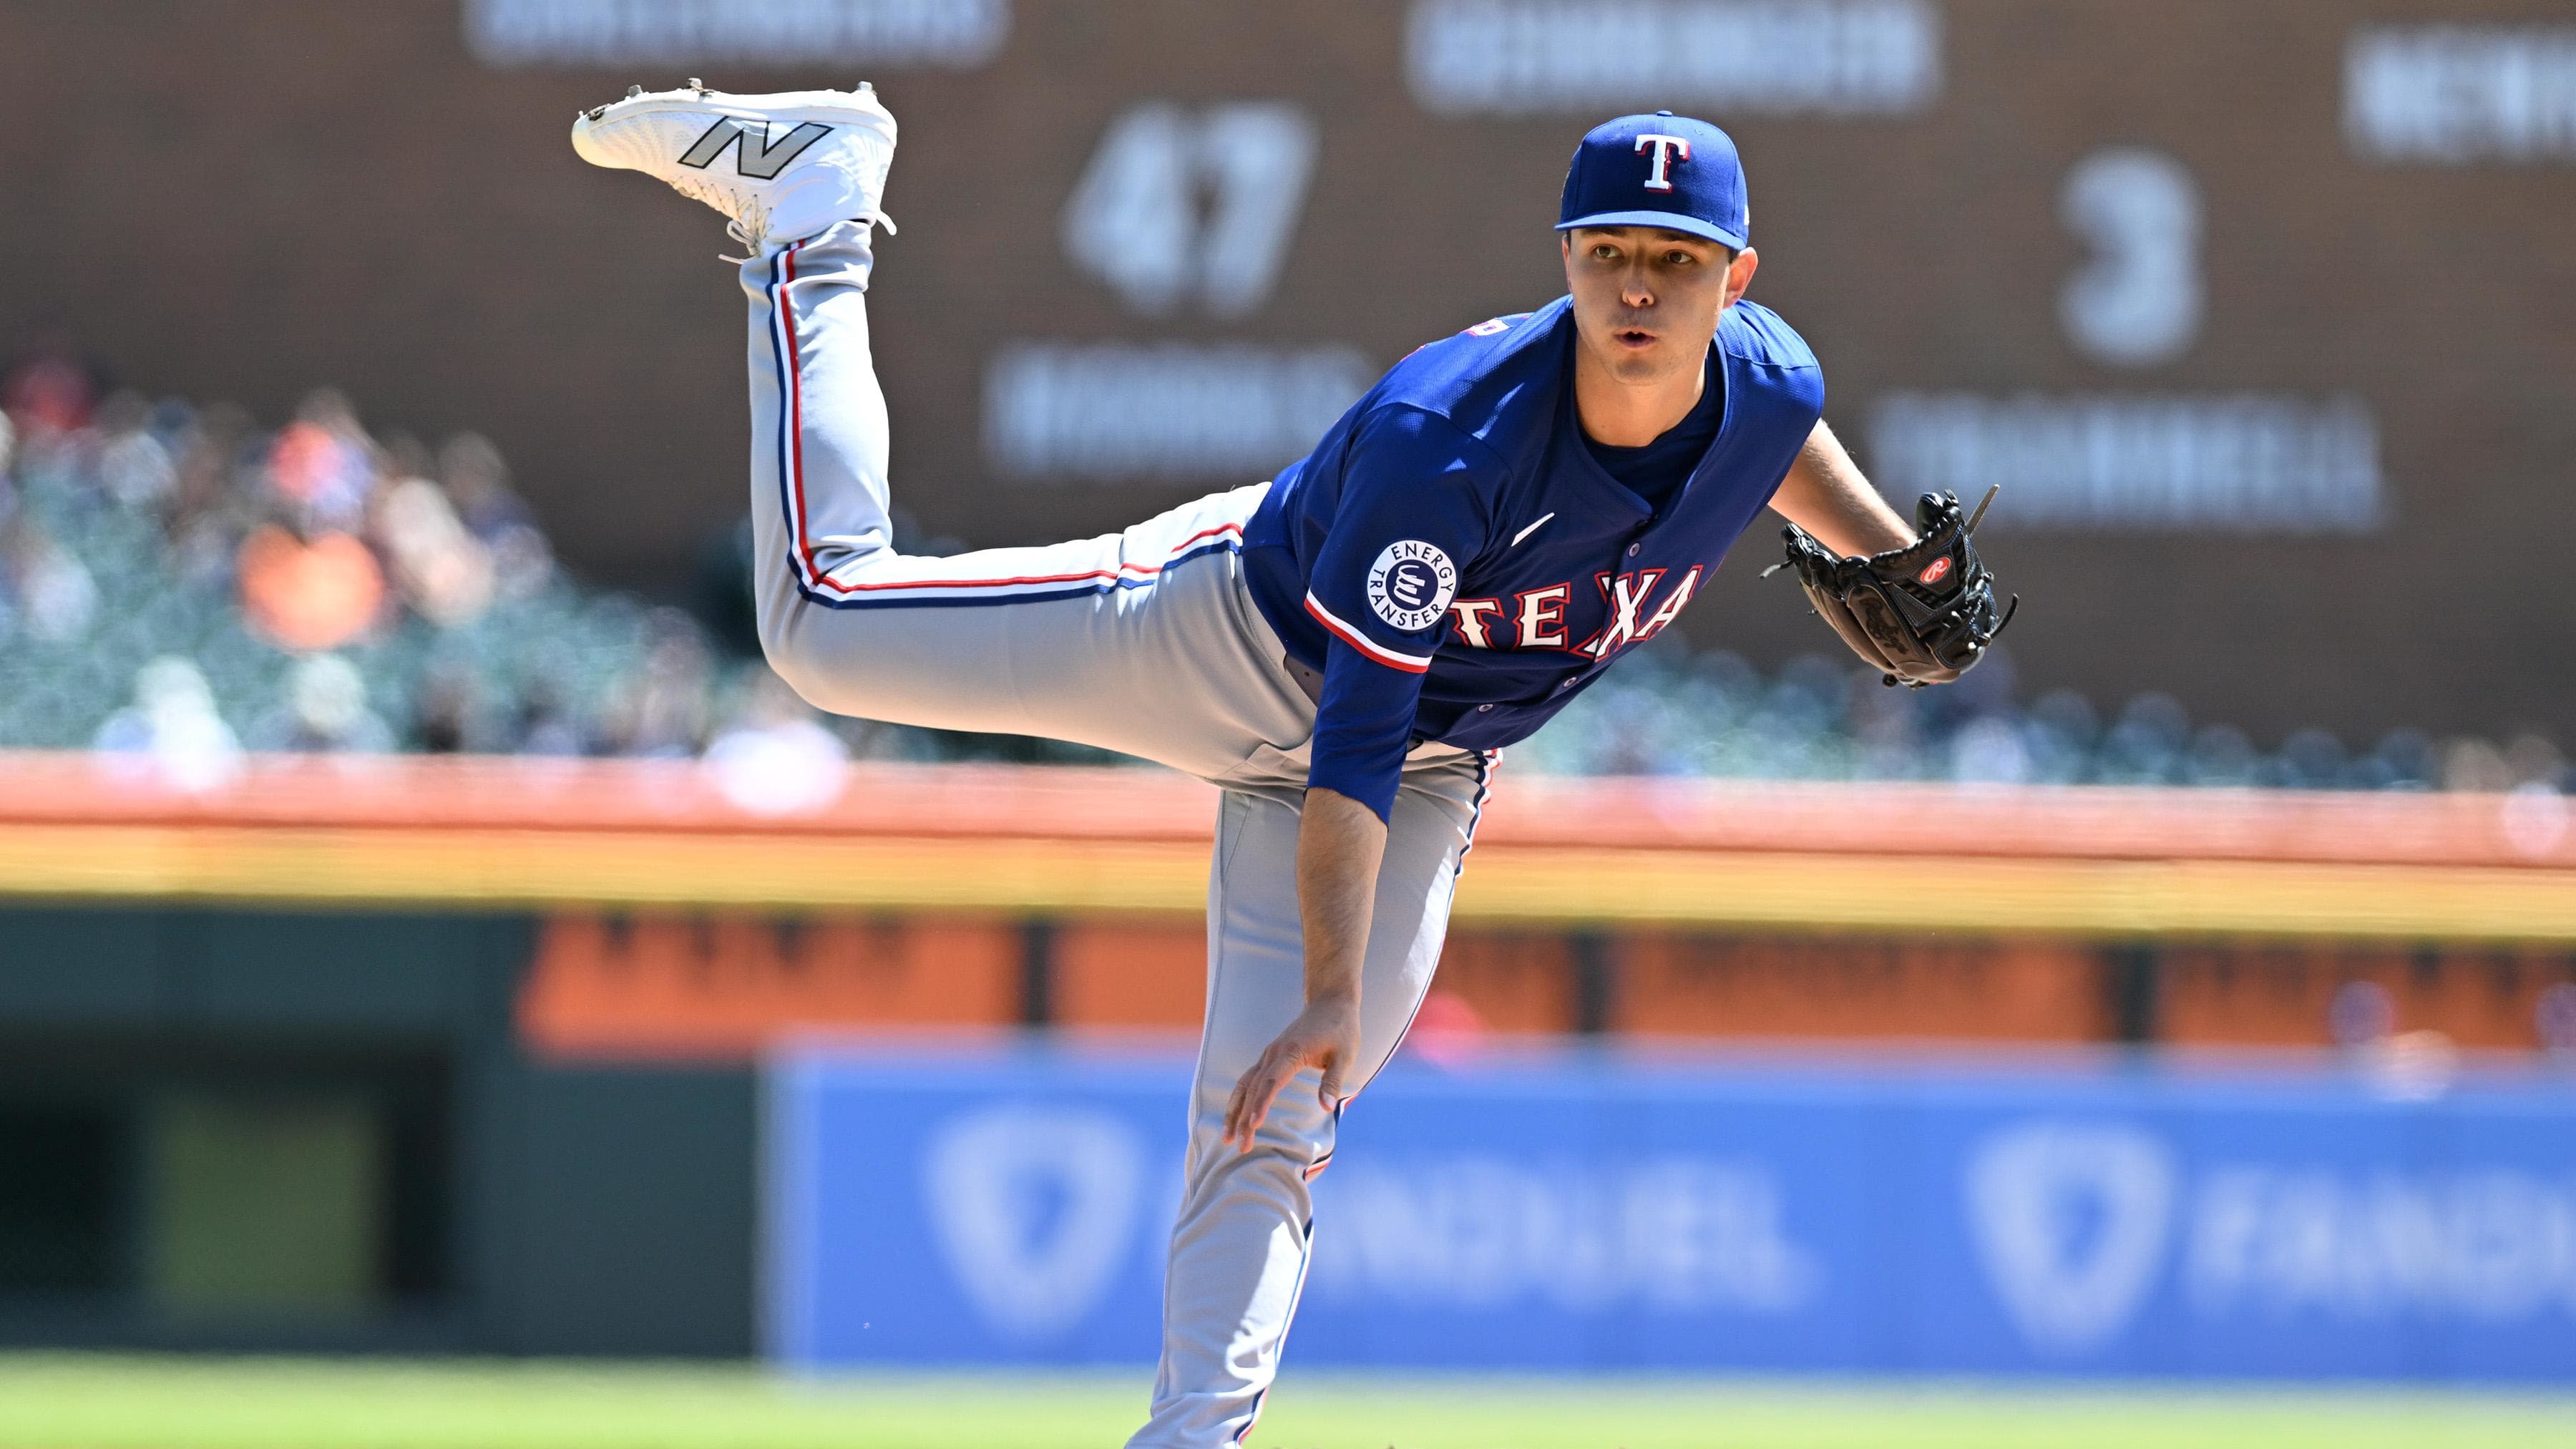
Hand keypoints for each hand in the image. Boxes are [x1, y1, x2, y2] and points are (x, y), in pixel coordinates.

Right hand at [1222, 995, 1360, 1151]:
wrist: (1330, 1002)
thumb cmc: (1341, 1029)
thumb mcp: (1346, 1056)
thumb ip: (1333, 1081)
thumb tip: (1326, 1107)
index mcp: (1292, 1052)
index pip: (1271, 1082)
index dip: (1261, 1104)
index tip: (1253, 1125)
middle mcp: (1274, 1053)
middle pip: (1254, 1089)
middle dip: (1244, 1119)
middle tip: (1241, 1146)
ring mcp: (1269, 1055)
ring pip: (1245, 1085)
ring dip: (1234, 1111)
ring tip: (1227, 1137)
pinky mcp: (1269, 1058)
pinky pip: (1248, 1080)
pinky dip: (1239, 1099)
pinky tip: (1235, 1116)